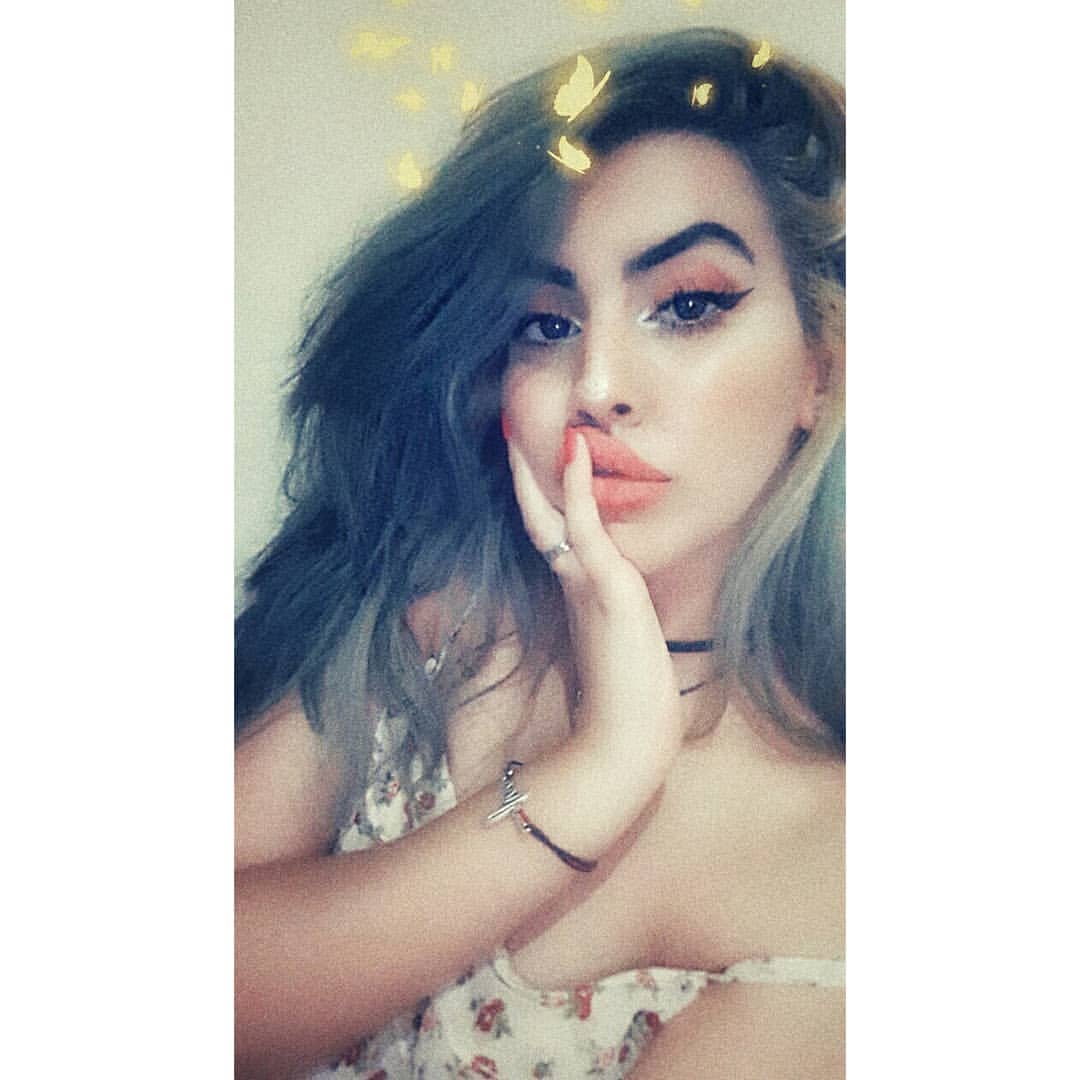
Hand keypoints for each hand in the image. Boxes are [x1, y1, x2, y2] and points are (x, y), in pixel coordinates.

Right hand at [506, 432, 683, 774]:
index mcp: (575, 594)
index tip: (526, 464)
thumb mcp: (615, 645)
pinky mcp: (606, 586)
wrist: (627, 739)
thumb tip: (603, 601)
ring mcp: (585, 583)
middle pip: (539, 518)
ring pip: (552, 516)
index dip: (536, 499)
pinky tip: (574, 451)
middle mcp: (573, 583)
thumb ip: (602, 619)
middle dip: (523, 477)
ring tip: (520, 426)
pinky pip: (587, 527)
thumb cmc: (625, 701)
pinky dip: (578, 488)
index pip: (550, 535)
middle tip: (506, 431)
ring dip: (537, 471)